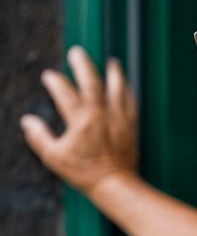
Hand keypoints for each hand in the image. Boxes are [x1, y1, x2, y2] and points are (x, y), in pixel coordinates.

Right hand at [20, 45, 137, 195]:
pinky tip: (125, 85)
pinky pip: (131, 102)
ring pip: (117, 88)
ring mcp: (118, 118)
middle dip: (83, 65)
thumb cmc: (83, 173)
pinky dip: (127, 91)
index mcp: (80, 121)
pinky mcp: (131, 125)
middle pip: (92, 82)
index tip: (49, 76)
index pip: (65, 93)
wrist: (115, 183)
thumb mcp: (54, 157)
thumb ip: (40, 136)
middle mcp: (101, 115)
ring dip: (113, 73)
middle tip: (77, 52)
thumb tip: (27, 121)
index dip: (55, 82)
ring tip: (111, 62)